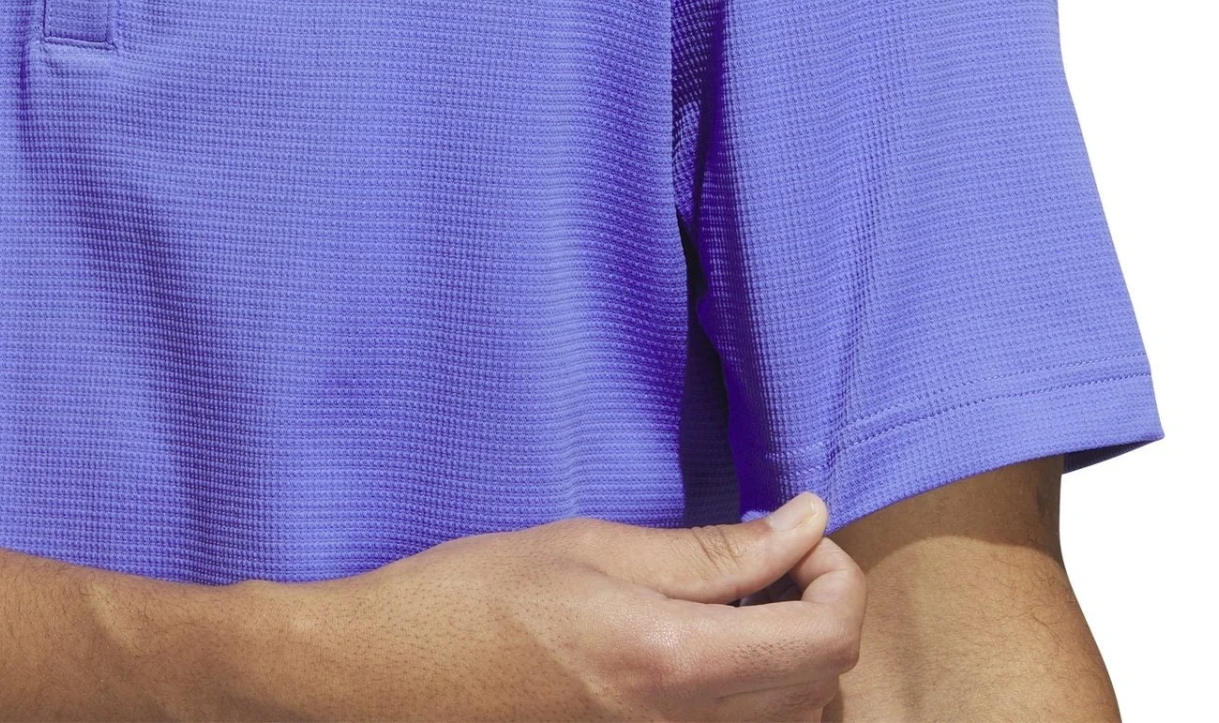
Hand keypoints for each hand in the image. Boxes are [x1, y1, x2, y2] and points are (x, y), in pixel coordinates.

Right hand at [246, 490, 864, 720]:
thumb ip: (708, 551)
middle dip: (822, 612)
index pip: (827, 637)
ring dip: (792, 660)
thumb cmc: (470, 598)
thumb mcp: (589, 547)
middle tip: (776, 558)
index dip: (838, 575)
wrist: (379, 683)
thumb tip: (799, 523)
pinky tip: (701, 649)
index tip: (803, 531)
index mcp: (674, 664)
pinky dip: (748, 695)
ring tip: (740, 600)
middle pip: (822, 689)